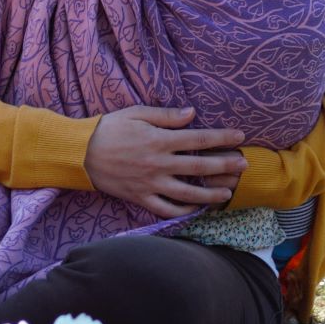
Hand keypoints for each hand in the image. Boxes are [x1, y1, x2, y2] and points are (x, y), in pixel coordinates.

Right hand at [84, 106, 247, 217]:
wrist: (80, 153)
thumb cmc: (109, 128)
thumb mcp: (137, 113)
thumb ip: (166, 116)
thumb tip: (193, 114)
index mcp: (159, 140)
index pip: (199, 140)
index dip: (222, 138)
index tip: (240, 137)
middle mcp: (158, 164)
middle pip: (200, 167)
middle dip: (225, 166)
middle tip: (244, 165)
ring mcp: (150, 184)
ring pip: (188, 193)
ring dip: (211, 194)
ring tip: (228, 193)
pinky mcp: (140, 198)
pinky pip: (166, 209)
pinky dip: (183, 210)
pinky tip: (196, 207)